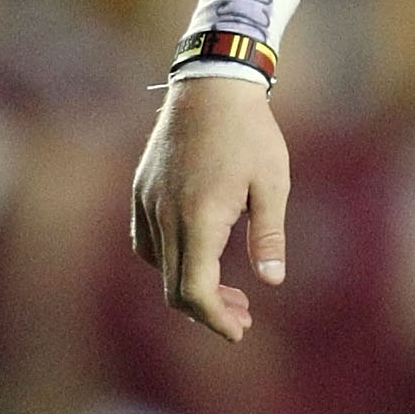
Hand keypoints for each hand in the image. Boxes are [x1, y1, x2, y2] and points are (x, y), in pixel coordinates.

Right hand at [131, 76, 289, 341]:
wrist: (211, 84)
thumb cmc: (250, 132)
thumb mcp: (272, 184)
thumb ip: (269, 236)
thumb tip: (272, 281)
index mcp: (199, 218)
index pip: (194, 291)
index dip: (215, 319)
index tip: (239, 329)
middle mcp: (165, 215)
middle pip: (175, 287)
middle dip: (208, 310)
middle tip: (243, 316)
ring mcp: (148, 202)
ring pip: (159, 265)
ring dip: (189, 285)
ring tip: (227, 288)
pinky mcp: (142, 189)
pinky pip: (147, 240)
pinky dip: (171, 259)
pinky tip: (198, 254)